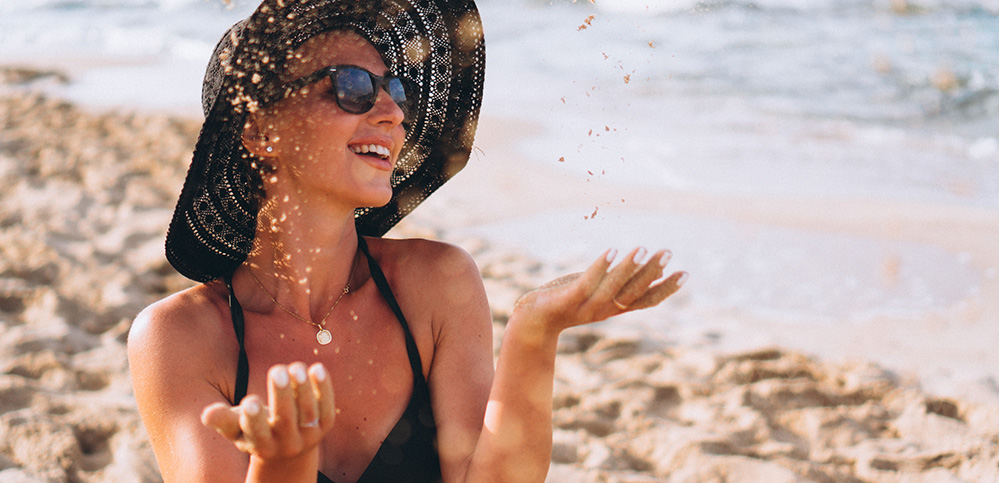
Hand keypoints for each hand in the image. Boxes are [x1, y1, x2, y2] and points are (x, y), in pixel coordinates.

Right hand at [201, 362, 334, 461]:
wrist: (288, 452)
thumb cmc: (254, 431)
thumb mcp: (236, 429)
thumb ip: (223, 420)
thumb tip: (207, 414)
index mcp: (261, 446)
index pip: (257, 433)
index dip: (254, 418)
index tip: (250, 400)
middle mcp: (287, 444)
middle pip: (286, 420)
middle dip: (281, 395)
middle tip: (277, 369)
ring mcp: (308, 436)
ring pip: (308, 412)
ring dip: (303, 388)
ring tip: (296, 366)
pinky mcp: (325, 425)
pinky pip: (327, 407)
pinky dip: (324, 388)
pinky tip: (317, 367)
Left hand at [513, 247, 686, 335]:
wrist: (533, 321)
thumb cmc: (566, 301)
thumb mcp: (596, 291)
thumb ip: (617, 282)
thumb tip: (642, 264)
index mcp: (614, 308)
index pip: (646, 300)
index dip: (666, 289)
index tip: (686, 273)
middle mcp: (605, 309)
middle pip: (633, 292)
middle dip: (652, 272)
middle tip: (668, 252)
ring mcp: (587, 306)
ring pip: (613, 288)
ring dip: (629, 268)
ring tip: (642, 248)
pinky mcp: (568, 299)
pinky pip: (587, 283)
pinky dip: (600, 268)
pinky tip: (611, 251)